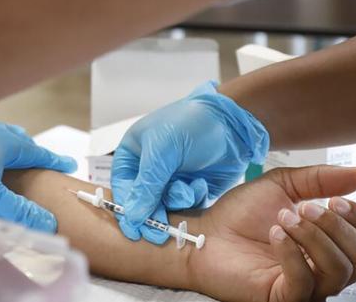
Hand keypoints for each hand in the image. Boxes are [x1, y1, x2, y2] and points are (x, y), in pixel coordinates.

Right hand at [112, 81, 269, 242]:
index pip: (122, 187)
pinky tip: (201, 185)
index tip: (133, 230)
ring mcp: (172, 178)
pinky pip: (187, 205)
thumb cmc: (191, 123)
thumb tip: (132, 215)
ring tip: (188, 190)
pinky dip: (193, 198)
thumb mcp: (162, 151)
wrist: (232, 121)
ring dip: (177, 201)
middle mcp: (150, 168)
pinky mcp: (193, 187)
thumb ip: (146, 185)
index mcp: (134, 154)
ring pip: (166, 205)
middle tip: (160, 233)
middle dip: (153, 214)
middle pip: (143, 202)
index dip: (126, 209)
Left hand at [187, 165, 355, 301]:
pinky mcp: (284, 297)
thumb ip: (320, 180)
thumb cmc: (241, 214)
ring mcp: (306, 286)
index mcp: (327, 243)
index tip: (337, 201)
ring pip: (337, 271)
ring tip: (284, 218)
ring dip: (314, 237)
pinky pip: (304, 282)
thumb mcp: (282, 185)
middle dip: (336, 227)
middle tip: (306, 208)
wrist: (206, 234)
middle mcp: (322, 268)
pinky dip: (292, 253)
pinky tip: (275, 234)